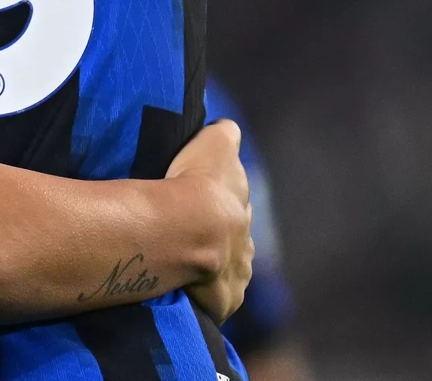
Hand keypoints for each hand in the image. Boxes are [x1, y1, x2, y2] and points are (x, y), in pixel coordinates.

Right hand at [166, 119, 253, 322]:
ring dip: (213, 273)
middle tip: (195, 239)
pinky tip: (185, 296)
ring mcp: (235, 277)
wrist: (190, 227)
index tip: (204, 206)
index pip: (235, 211)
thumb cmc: (198, 183)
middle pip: (235, 244)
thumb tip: (228, 128)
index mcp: (241, 211)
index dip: (220, 208)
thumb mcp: (214, 145)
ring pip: (227, 275)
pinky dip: (204, 300)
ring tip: (186, 270)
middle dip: (222, 243)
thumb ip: (223, 136)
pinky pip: (214, 303)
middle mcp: (245, 246)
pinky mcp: (221, 302)